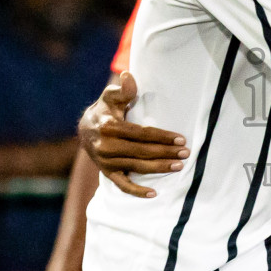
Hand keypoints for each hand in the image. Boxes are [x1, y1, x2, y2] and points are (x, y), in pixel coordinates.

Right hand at [78, 72, 190, 197]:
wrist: (85, 129)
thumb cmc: (105, 110)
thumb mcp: (110, 96)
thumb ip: (122, 89)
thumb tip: (128, 76)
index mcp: (108, 127)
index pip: (141, 134)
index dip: (162, 137)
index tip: (180, 139)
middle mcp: (106, 147)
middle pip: (142, 152)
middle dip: (166, 153)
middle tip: (186, 154)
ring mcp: (106, 162)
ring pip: (137, 167)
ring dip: (159, 168)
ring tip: (178, 166)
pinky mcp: (107, 173)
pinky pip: (123, 185)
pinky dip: (137, 191)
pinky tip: (154, 193)